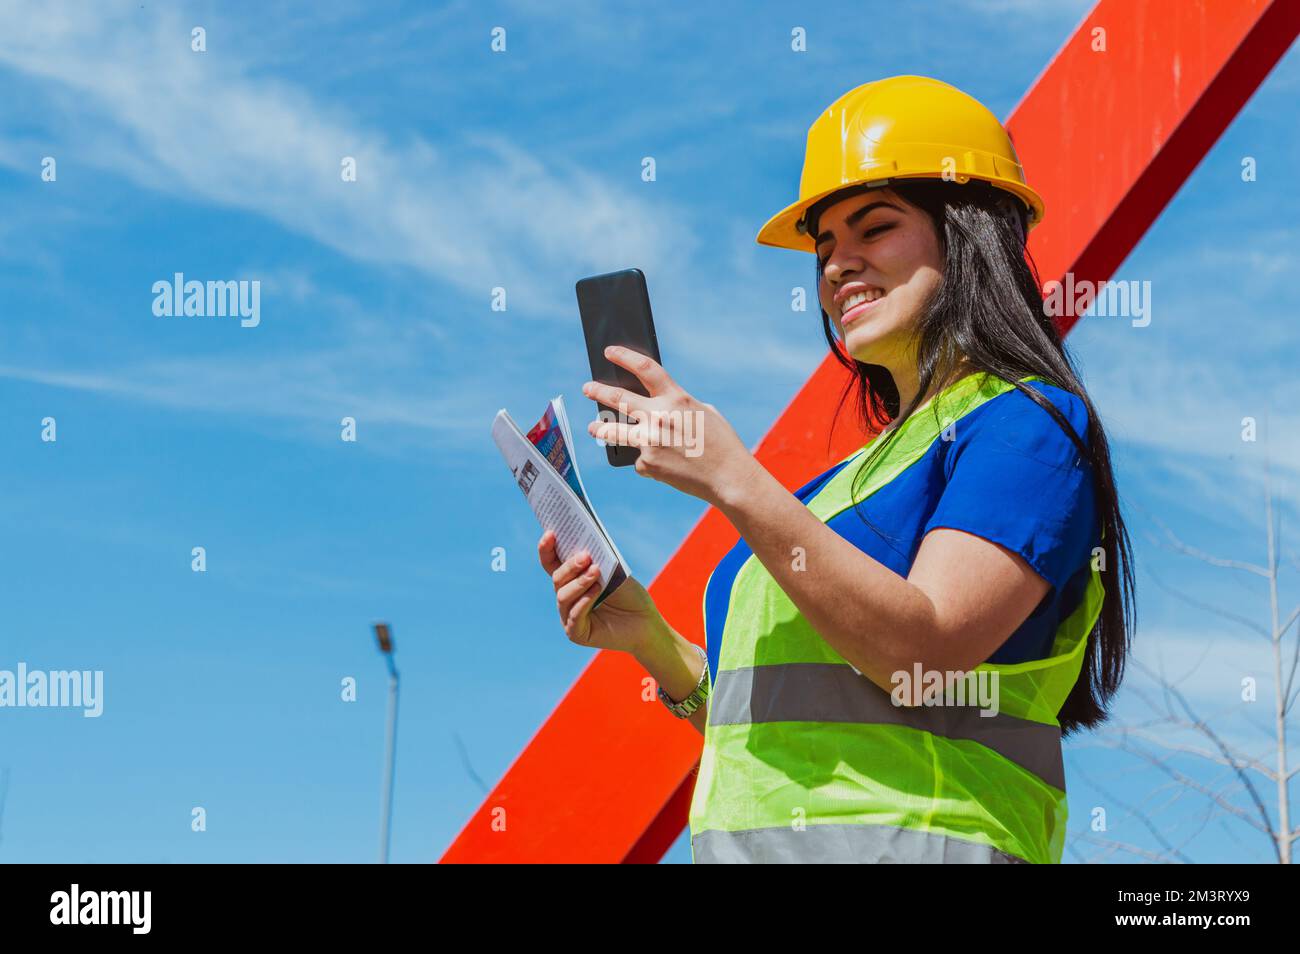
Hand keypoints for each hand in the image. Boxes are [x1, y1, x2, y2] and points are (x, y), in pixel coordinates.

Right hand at [537, 529, 664, 652]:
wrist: (646, 622)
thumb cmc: (630, 595)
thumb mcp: (613, 572)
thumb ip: (597, 560)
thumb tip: (582, 545)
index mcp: (572, 580)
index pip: (552, 563)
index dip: (547, 548)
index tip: (550, 532)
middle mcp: (567, 598)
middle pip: (557, 578)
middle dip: (570, 566)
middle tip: (585, 556)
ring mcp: (569, 617)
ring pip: (563, 596)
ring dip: (579, 582)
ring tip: (596, 571)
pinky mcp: (576, 633)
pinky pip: (574, 616)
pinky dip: (584, 601)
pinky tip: (597, 590)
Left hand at [583, 345, 756, 505]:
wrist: (728, 477)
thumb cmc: (721, 444)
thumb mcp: (704, 412)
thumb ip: (678, 405)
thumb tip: (656, 405)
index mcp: (676, 398)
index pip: (644, 369)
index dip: (624, 357)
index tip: (609, 352)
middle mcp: (658, 416)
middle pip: (618, 398)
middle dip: (598, 391)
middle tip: (588, 388)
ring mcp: (650, 441)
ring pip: (614, 432)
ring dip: (600, 428)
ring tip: (593, 428)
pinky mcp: (647, 464)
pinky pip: (640, 459)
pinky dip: (649, 461)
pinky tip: (666, 465)